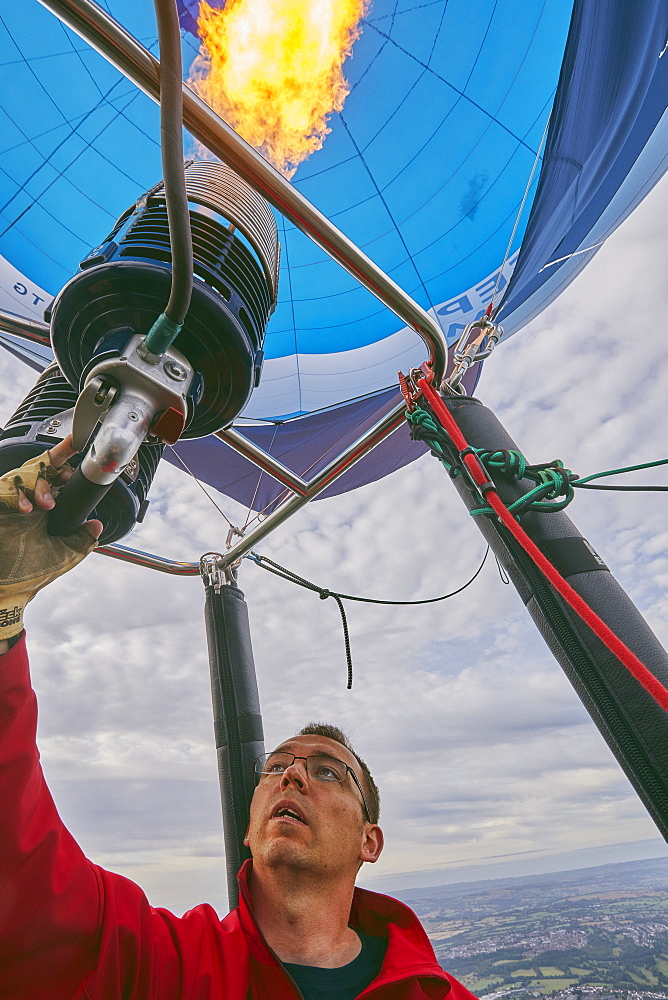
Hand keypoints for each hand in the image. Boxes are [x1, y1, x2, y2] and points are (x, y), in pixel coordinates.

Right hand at [0, 437, 101, 649]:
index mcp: (48, 509)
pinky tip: (26, 509)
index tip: (79, 444)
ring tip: (46, 505)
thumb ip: (82, 540)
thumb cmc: (30, 574)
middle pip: (41, 466)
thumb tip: (97, 524)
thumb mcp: (64, 556)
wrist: (5, 589)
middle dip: (56, 458)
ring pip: (24, 474)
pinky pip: (4, 487)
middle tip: (67, 465)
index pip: (58, 477)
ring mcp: (12, 502)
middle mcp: (30, 501)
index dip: (66, 458)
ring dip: (38, 484)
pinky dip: (16, 494)